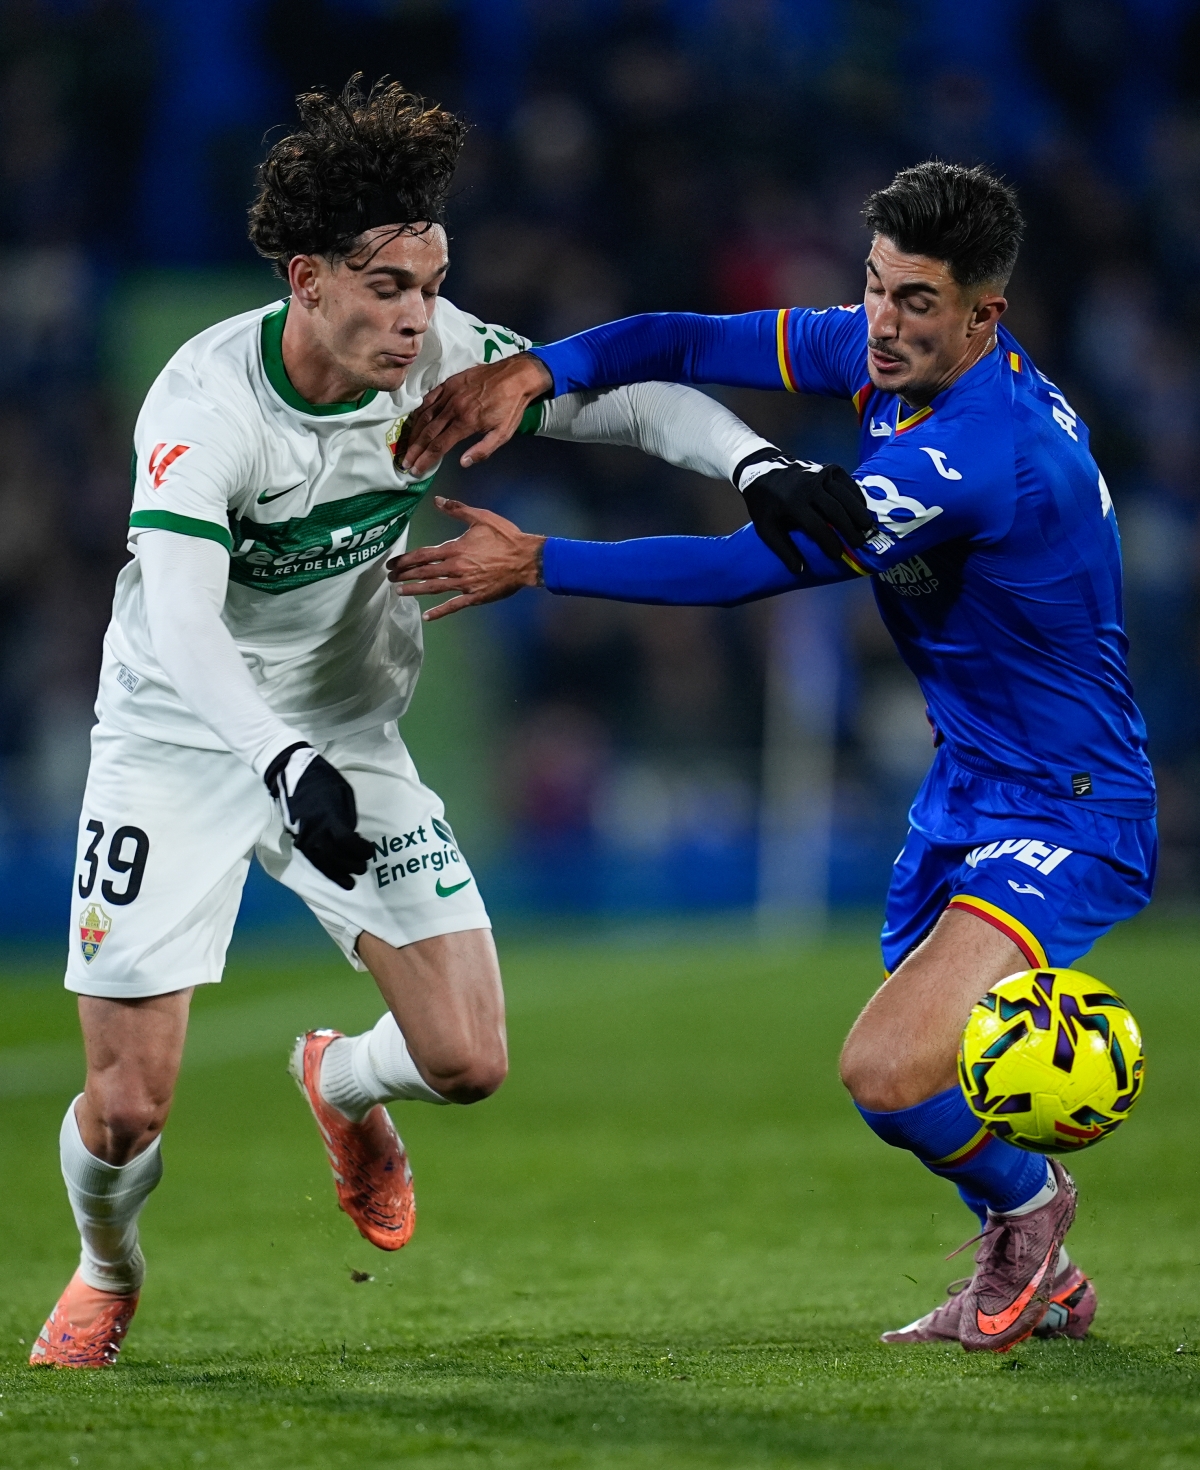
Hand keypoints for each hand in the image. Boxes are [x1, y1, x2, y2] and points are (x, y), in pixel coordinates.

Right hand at [264, 744, 373, 889]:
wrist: (290, 774)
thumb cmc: (322, 780)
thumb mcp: (344, 793)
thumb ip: (348, 817)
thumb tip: (352, 835)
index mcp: (330, 819)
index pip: (348, 844)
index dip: (361, 851)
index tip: (370, 851)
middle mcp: (316, 832)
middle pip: (336, 858)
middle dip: (352, 865)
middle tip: (363, 867)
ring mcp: (304, 837)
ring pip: (322, 863)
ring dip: (337, 875)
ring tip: (349, 884)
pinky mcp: (297, 839)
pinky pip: (312, 859)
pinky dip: (323, 870)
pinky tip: (332, 875)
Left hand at [387, 496, 544, 620]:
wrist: (527, 559)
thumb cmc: (506, 537)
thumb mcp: (481, 517)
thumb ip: (457, 509)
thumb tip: (438, 500)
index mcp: (455, 549)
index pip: (423, 555)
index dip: (405, 560)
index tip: (392, 563)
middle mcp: (455, 568)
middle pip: (423, 572)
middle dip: (404, 575)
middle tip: (389, 577)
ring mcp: (464, 584)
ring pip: (433, 588)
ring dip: (414, 590)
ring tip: (399, 592)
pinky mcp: (474, 597)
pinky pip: (453, 605)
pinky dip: (439, 611)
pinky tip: (427, 616)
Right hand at [399, 353, 553, 476]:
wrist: (516, 375)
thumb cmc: (511, 407)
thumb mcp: (503, 434)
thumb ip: (482, 450)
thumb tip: (462, 463)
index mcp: (466, 422)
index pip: (439, 446)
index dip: (425, 460)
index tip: (415, 470)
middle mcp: (453, 408)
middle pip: (428, 433)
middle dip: (414, 450)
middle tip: (404, 463)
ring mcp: (449, 394)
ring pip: (425, 416)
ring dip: (413, 434)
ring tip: (406, 447)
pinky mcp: (449, 383)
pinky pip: (428, 399)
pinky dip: (418, 412)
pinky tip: (413, 422)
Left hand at [734, 451, 874, 576]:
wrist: (763, 469)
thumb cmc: (766, 504)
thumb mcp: (765, 527)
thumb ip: (782, 549)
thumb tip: (799, 570)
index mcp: (792, 502)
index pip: (816, 526)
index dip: (829, 542)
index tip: (837, 555)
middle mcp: (809, 486)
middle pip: (835, 511)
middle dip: (849, 529)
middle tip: (858, 544)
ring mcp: (820, 474)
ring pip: (845, 495)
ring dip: (858, 512)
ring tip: (867, 528)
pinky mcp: (828, 468)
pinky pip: (848, 482)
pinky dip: (857, 496)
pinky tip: (862, 508)